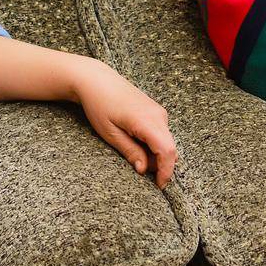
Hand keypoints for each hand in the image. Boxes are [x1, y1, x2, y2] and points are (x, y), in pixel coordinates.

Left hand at [72, 61, 177, 188]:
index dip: (166, 171)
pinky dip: (153, 144)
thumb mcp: (110, 133)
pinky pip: (162, 133)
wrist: (95, 79)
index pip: (167, 152)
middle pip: (170, 149)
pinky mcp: (156, 110)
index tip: (159, 185)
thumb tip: (144, 169)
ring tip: (131, 150)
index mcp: (147, 121)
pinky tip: (135, 140)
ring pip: (166, 142)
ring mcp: (159, 111)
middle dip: (159, 164)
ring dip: (155, 154)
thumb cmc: (99, 104)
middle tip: (137, 167)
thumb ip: (130, 152)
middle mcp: (158, 115)